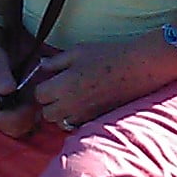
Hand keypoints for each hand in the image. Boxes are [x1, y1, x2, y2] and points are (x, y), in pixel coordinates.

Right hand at [0, 26, 39, 137]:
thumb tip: (7, 89)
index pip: (0, 122)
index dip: (18, 119)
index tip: (32, 107)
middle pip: (10, 130)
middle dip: (26, 122)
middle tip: (38, 106)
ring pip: (17, 127)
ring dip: (30, 120)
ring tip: (38, 103)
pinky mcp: (6, 106)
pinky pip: (20, 119)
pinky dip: (30, 115)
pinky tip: (36, 102)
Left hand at [27, 37, 176, 131]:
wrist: (137, 68)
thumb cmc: (108, 55)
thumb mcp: (78, 51)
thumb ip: (55, 61)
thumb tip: (41, 65)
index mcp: (64, 86)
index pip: (39, 95)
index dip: (42, 86)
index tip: (50, 79)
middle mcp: (71, 104)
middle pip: (46, 113)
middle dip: (49, 102)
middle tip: (58, 89)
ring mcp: (84, 114)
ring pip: (60, 122)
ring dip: (60, 112)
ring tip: (70, 98)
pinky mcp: (96, 119)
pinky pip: (76, 124)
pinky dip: (74, 118)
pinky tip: (82, 104)